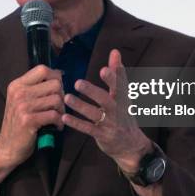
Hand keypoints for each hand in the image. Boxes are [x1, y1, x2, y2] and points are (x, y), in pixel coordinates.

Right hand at [0, 65, 64, 182]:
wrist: (6, 147)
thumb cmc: (18, 122)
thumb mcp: (21, 100)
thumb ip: (35, 87)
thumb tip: (59, 75)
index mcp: (17, 85)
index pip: (42, 69)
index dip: (55, 77)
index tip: (56, 89)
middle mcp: (19, 93)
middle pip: (55, 84)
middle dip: (61, 96)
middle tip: (57, 107)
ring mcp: (23, 106)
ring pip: (57, 99)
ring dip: (62, 111)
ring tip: (57, 118)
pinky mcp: (29, 120)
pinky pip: (54, 115)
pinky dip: (59, 122)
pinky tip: (56, 126)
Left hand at [61, 49, 151, 173]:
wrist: (130, 144)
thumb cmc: (123, 114)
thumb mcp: (123, 94)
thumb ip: (117, 73)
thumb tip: (115, 51)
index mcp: (123, 98)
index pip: (120, 85)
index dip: (113, 77)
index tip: (104, 69)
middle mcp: (117, 110)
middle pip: (106, 100)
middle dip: (92, 91)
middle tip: (77, 82)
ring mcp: (110, 124)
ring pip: (94, 114)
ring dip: (80, 106)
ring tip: (66, 97)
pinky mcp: (102, 135)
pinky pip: (88, 129)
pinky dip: (76, 123)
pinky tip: (64, 117)